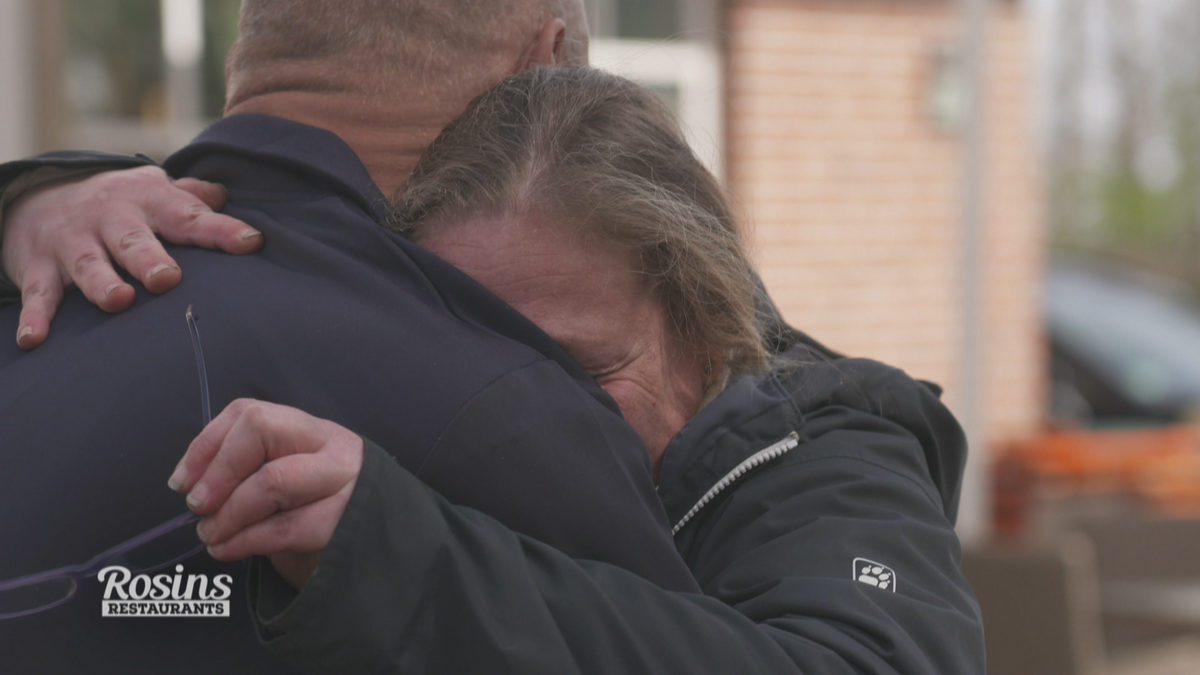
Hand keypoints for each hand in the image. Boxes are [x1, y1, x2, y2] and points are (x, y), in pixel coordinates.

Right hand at [2, 166, 263, 349]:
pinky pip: (38, 293)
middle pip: (133, 239)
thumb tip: (226, 197)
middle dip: (150, 258)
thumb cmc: (121, 203)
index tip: (251, 242)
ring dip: (101, 283)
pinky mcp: (38, 264)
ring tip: (119, 300)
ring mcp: (73, 241)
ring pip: (88, 263)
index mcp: (148, 201)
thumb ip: (192, 199)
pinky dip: (35, 316)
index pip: (189, 217)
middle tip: (169, 278)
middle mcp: (110, 218)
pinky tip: (35, 340)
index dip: (221, 229)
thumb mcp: (156, 191)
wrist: (40, 190)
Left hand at [168, 399, 363, 588]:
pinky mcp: (345, 519)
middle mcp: (331, 445)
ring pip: (272, 481)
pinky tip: (228, 550)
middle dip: (219, 470)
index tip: (182, 481)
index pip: (251, 413)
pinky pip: (285, 527)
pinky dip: (245, 541)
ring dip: (228, 514)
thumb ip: (251, 474)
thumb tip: (194, 486)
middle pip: (261, 431)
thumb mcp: (290, 483)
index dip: (208, 444)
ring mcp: (343, 479)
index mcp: (311, 430)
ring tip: (210, 535)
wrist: (380, 549)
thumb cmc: (323, 516)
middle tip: (197, 506)